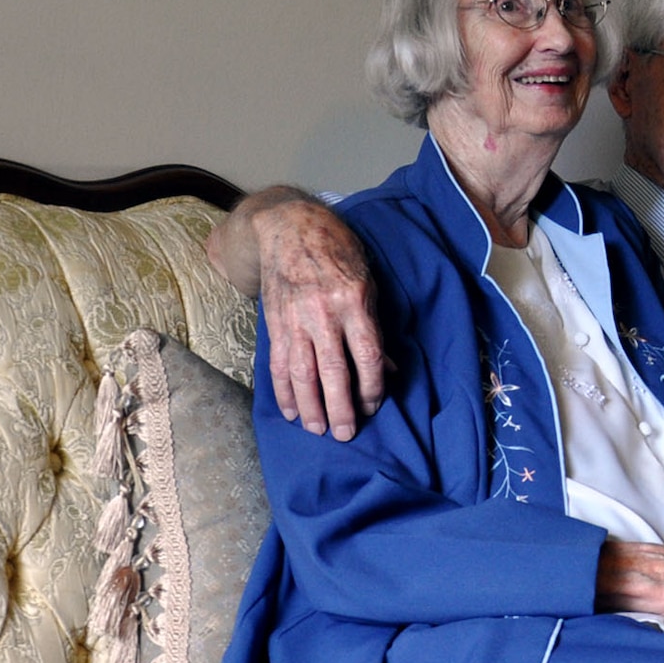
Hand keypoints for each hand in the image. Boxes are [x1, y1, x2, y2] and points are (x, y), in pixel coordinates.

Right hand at [207, 188, 387, 440]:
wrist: (289, 227)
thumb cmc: (338, 253)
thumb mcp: (367, 283)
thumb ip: (375, 327)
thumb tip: (389, 370)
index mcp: (353, 301)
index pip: (366, 355)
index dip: (372, 387)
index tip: (373, 407)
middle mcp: (322, 313)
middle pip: (333, 371)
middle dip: (340, 407)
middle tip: (345, 435)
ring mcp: (294, 319)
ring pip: (301, 373)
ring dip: (310, 407)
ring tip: (318, 430)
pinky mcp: (274, 323)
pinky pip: (278, 364)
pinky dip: (282, 391)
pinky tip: (290, 411)